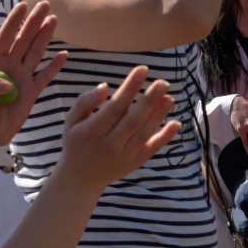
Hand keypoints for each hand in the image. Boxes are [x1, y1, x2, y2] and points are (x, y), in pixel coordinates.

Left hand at [0, 2, 67, 145]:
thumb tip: (8, 83)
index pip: (4, 38)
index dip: (13, 22)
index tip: (22, 6)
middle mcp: (10, 67)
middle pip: (24, 40)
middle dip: (33, 22)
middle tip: (44, 5)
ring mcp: (23, 78)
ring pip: (36, 53)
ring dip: (45, 37)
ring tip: (53, 20)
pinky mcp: (33, 92)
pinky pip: (46, 76)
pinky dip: (55, 66)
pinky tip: (63, 54)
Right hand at [55, 65, 179, 192]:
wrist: (80, 178)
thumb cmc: (77, 142)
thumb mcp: (72, 122)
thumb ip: (85, 102)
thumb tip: (104, 86)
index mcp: (93, 131)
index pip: (115, 106)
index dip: (130, 87)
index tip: (142, 70)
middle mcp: (109, 144)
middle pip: (133, 119)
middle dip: (149, 99)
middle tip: (163, 82)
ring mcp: (124, 155)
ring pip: (145, 133)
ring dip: (159, 115)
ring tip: (169, 97)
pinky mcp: (135, 162)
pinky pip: (152, 148)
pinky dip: (165, 137)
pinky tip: (176, 123)